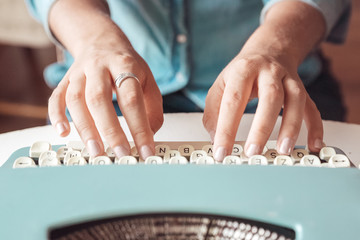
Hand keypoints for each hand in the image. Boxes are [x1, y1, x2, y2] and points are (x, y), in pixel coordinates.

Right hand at [48, 40, 162, 159]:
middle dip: (110, 129)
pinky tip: (63, 133)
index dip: (139, 127)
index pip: (132, 99)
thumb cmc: (127, 66)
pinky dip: (56, 115)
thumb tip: (149, 135)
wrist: (102, 42)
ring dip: (85, 127)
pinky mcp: (65, 80)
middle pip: (99, 98)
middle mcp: (99, 67)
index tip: (145, 150)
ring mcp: (79, 72)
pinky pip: (56, 97)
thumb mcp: (148, 80)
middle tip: (120, 154)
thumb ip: (152, 107)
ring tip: (96, 151)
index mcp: (125, 65)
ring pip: (76, 99)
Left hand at [202, 0, 326, 161]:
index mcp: (243, 71)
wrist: (268, 49)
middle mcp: (268, 72)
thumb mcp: (221, 85)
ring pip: (295, 100)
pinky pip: (312, 107)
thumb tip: (216, 139)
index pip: (233, 101)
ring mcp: (288, 79)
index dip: (226, 128)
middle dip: (261, 127)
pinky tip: (313, 143)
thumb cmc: (242, 72)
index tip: (222, 151)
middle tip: (252, 151)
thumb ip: (213, 112)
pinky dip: (315, 126)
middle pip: (269, 97)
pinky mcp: (302, 89)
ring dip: (291, 126)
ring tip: (283, 149)